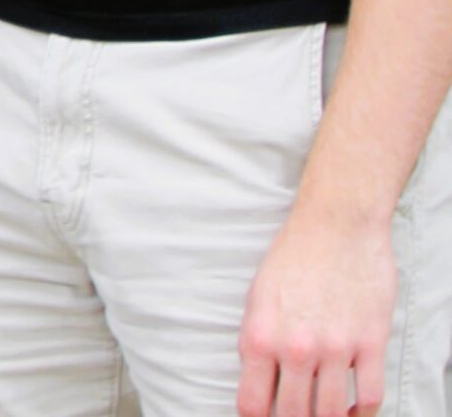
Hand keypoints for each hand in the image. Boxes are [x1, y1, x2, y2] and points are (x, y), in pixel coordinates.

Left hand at [237, 208, 394, 416]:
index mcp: (259, 337)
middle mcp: (296, 348)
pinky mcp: (371, 342)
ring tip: (323, 413)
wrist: (336, 225)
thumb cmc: (293, 257)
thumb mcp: (257, 299)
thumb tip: (260, 382)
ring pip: (331, 413)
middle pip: (293, 415)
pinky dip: (362, 412)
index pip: (252, 404)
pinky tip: (353, 408)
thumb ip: (258, 342)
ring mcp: (336, 348)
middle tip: (296, 414)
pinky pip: (371, 397)